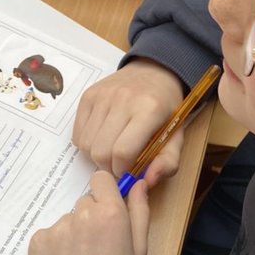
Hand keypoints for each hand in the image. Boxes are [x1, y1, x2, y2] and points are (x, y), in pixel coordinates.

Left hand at [28, 170, 149, 254]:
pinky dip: (54, 248)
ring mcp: (57, 227)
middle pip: (84, 202)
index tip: (106, 210)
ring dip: (71, 235)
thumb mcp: (140, 248)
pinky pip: (48, 235)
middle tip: (95, 247)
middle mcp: (82, 214)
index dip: (104, 193)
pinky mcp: (38, 241)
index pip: (101, 179)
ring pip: (66, 221)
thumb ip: (139, 210)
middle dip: (90, 218)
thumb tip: (137, 184)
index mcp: (110, 212)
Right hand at [73, 58, 184, 185]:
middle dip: (108, 166)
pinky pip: (78, 133)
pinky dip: (87, 144)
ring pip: (86, 145)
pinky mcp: (88, 95)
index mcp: (149, 110)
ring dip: (96, 156)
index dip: (122, 170)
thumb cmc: (166, 108)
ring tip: (111, 150)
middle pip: (101, 151)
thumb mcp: (177, 136)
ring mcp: (102, 96)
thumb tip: (145, 183)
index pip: (123, 152)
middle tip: (119, 163)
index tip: (128, 171)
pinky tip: (102, 138)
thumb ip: (167, 163)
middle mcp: (122, 99)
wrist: (154, 71)